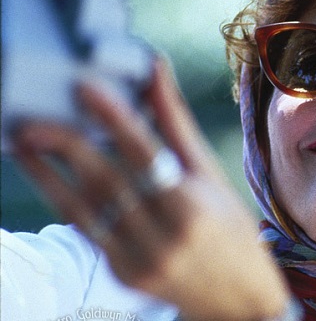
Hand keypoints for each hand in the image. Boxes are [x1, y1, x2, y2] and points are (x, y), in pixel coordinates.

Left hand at [13, 57, 292, 320]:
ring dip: (48, 175)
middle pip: (107, 182)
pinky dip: (64, 200)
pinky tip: (46, 177)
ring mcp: (139, 260)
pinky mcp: (122, 274)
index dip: (115, 119)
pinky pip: (88, 230)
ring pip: (85, 209)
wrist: (238, 298)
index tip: (85, 88)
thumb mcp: (211, 174)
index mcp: (193, 206)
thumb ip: (176, 124)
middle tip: (33, 120)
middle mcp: (164, 236)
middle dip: (66, 147)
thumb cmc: (230, 227)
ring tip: (24, 145)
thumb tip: (156, 69)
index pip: (147, 154)